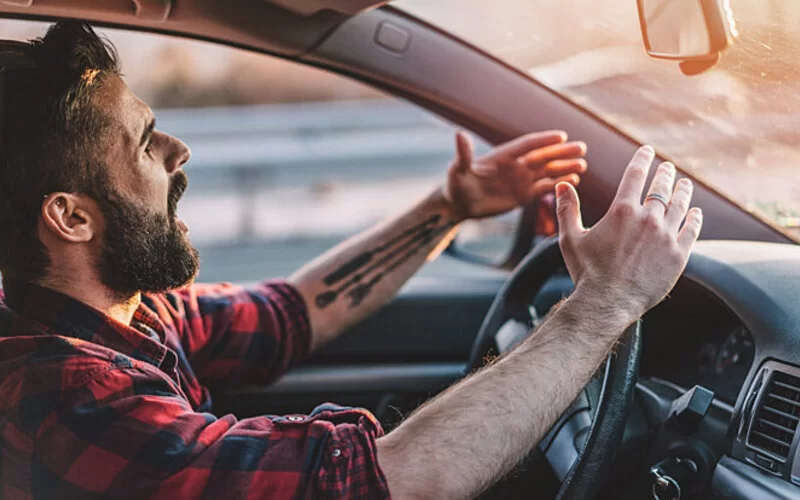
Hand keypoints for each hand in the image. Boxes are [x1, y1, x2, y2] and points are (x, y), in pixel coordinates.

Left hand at [443, 130, 586, 219]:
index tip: (561, 135)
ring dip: (564, 168)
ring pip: (547, 171)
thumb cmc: (456, 185)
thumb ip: (464, 154)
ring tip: (582, 166)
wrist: (459, 205)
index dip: (543, 140)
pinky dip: (557, 184)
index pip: (527, 145)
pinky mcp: (523, 195)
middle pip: (543, 156)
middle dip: (562, 152)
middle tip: (582, 148)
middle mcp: (515, 165)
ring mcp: (521, 180)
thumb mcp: (458, 170)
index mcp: (503, 155)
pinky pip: (544, 188)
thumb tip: (459, 134)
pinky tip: (572, 182)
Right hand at [556, 145, 702, 321]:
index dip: (642, 159)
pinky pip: (691, 230)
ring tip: (685, 184)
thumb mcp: (570, 238)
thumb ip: (568, 209)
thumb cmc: (587, 272)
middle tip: (667, 167)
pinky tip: (695, 212)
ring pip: (680, 205)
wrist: (608, 303)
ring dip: (683, 191)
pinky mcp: (679, 255)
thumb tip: (562, 184)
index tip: (647, 151)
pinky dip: (694, 218)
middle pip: (661, 187)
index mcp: (621, 211)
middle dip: (665, 174)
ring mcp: (666, 236)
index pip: (635, 175)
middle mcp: (647, 218)